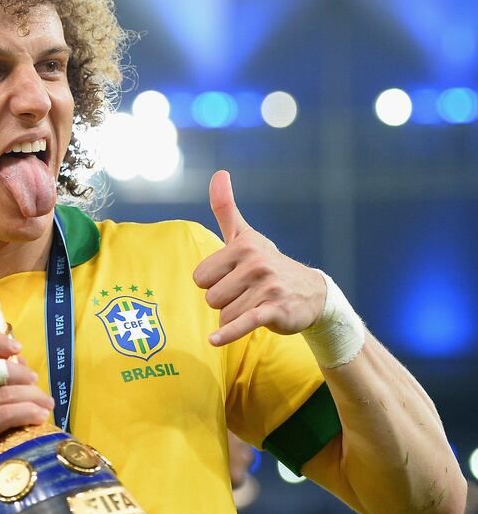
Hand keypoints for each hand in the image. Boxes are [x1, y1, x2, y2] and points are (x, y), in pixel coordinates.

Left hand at [193, 170, 325, 346]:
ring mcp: (266, 287)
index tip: (233, 279)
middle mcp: (255, 264)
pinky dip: (228, 333)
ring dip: (234, 318)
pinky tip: (214, 340)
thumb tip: (219, 173)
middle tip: (246, 295)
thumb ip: (226, 208)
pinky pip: (243, 323)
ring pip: (224, 314)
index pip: (200, 277)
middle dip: (224, 302)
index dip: (213, 283)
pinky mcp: (274, 310)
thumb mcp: (247, 236)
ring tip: (254, 306)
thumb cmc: (269, 264)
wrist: (312, 294)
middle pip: (210, 298)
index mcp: (242, 246)